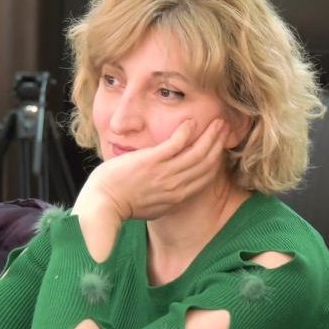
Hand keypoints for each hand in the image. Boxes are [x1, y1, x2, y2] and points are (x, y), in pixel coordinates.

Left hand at [73, 118, 227, 261]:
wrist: (104, 205)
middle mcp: (176, 186)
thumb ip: (168, 196)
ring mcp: (164, 173)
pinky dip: (186, 132)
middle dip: (218, 143)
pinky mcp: (151, 162)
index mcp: (178, 197)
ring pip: (197, 153)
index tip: (221, 145)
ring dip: (209, 135)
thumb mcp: (154, 206)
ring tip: (216, 122)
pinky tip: (191, 122)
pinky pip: (176, 144)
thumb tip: (176, 190)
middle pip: (206, 162)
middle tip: (225, 128)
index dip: (217, 158)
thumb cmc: (123, 205)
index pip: (206, 175)